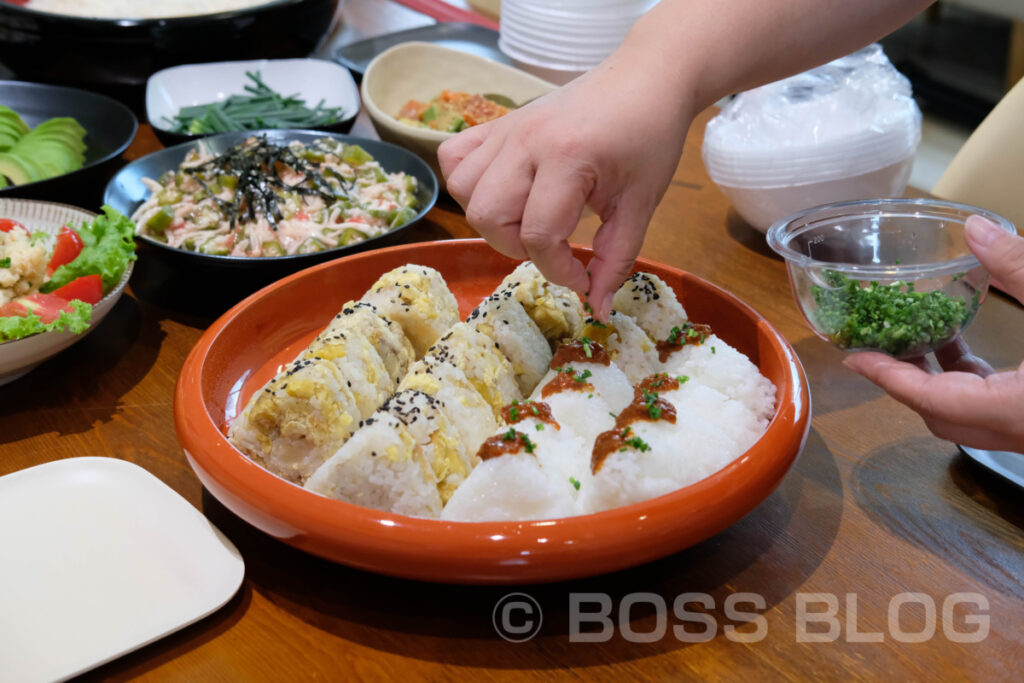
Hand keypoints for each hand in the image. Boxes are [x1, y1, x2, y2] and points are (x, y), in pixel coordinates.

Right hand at [438, 48, 694, 319]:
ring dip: (490, 219)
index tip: (583, 278)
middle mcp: (526, 141)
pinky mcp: (499, 123)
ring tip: (527, 220)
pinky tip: (502, 191)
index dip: (558, 271)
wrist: (646, 77)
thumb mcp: (641, 203)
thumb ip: (617, 258)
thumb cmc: (650, 137)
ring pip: (463, 189)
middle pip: (489, 216)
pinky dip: (468, 182)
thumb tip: (597, 307)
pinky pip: (455, 156)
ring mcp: (507, 129)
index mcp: (567, 158)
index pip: (539, 235)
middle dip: (518, 248)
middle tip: (555, 246)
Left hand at [843, 216, 1023, 451]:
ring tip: (910, 335)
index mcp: (1013, 410)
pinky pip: (986, 407)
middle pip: (938, 415)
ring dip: (932, 380)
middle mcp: (1015, 430)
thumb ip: (1020, 268)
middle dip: (901, 381)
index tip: (853, 358)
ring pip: (962, 415)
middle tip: (874, 346)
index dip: (887, 376)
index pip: (930, 398)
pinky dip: (964, 381)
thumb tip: (978, 230)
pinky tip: (959, 343)